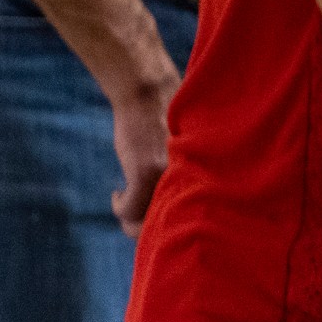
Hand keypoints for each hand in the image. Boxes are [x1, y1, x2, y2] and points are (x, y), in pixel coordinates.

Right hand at [104, 64, 179, 237]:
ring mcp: (167, 177)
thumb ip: (182, 177)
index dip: (174, 226)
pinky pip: (129, 210)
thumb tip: (177, 204)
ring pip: (146, 222)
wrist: (148, 91)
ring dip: (132, 222)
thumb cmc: (167, 121)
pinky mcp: (144, 172)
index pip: (196, 221)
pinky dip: (121, 207)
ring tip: (127, 208)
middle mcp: (190, 179)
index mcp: (204, 178)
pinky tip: (117, 195)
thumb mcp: (183, 152)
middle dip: (148, 230)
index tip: (159, 222)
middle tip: (135, 219)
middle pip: (169, 226)